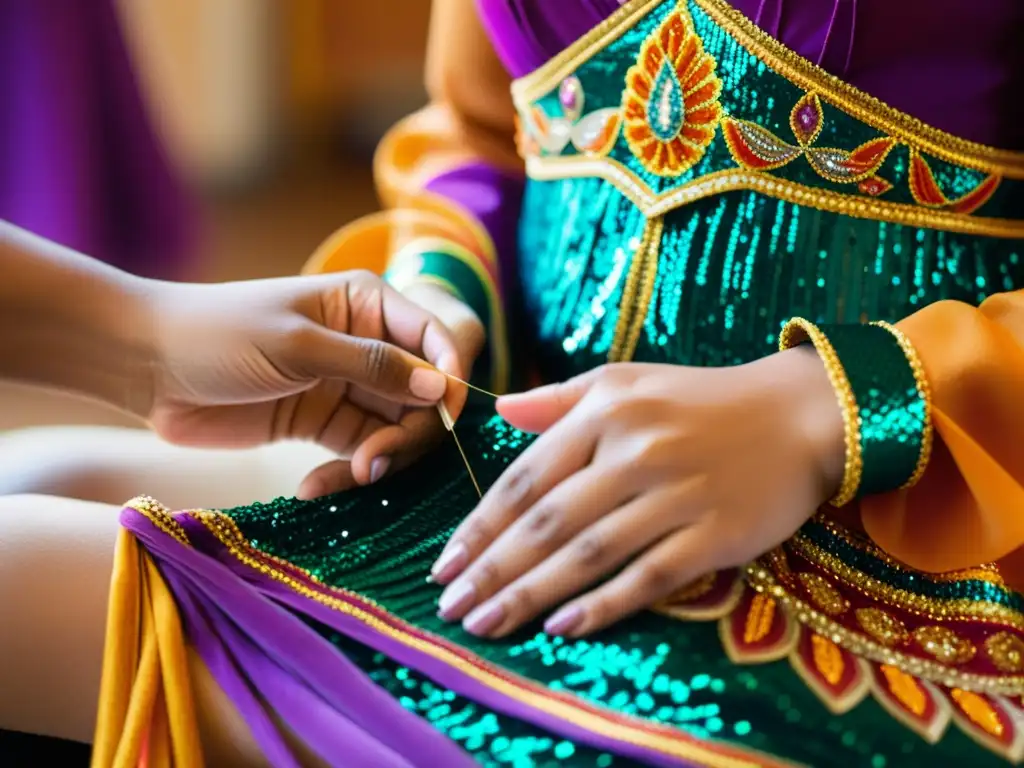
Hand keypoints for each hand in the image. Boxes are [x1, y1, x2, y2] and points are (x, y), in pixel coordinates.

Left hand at [145, 271, 483, 496]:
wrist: (147, 366)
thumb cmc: (220, 334)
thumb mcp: (300, 345)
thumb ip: (373, 366)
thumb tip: (443, 388)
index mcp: (367, 305)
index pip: (433, 340)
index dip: (449, 378)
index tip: (448, 418)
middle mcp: (366, 345)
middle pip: (422, 394)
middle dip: (411, 431)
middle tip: (377, 462)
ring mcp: (346, 387)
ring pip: (394, 429)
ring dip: (381, 458)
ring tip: (352, 477)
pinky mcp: (322, 425)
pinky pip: (358, 453)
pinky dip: (348, 475)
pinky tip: (317, 488)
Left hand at [429, 349, 844, 638]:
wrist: (798, 415)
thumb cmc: (701, 398)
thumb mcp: (626, 380)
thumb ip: (560, 399)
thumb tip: (498, 411)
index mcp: (606, 413)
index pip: (526, 480)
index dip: (480, 527)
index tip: (445, 564)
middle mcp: (635, 452)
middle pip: (547, 524)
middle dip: (493, 571)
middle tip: (452, 608)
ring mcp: (676, 495)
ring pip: (588, 555)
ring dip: (531, 594)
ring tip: (488, 623)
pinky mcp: (715, 534)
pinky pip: (648, 576)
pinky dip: (603, 605)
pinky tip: (561, 627)